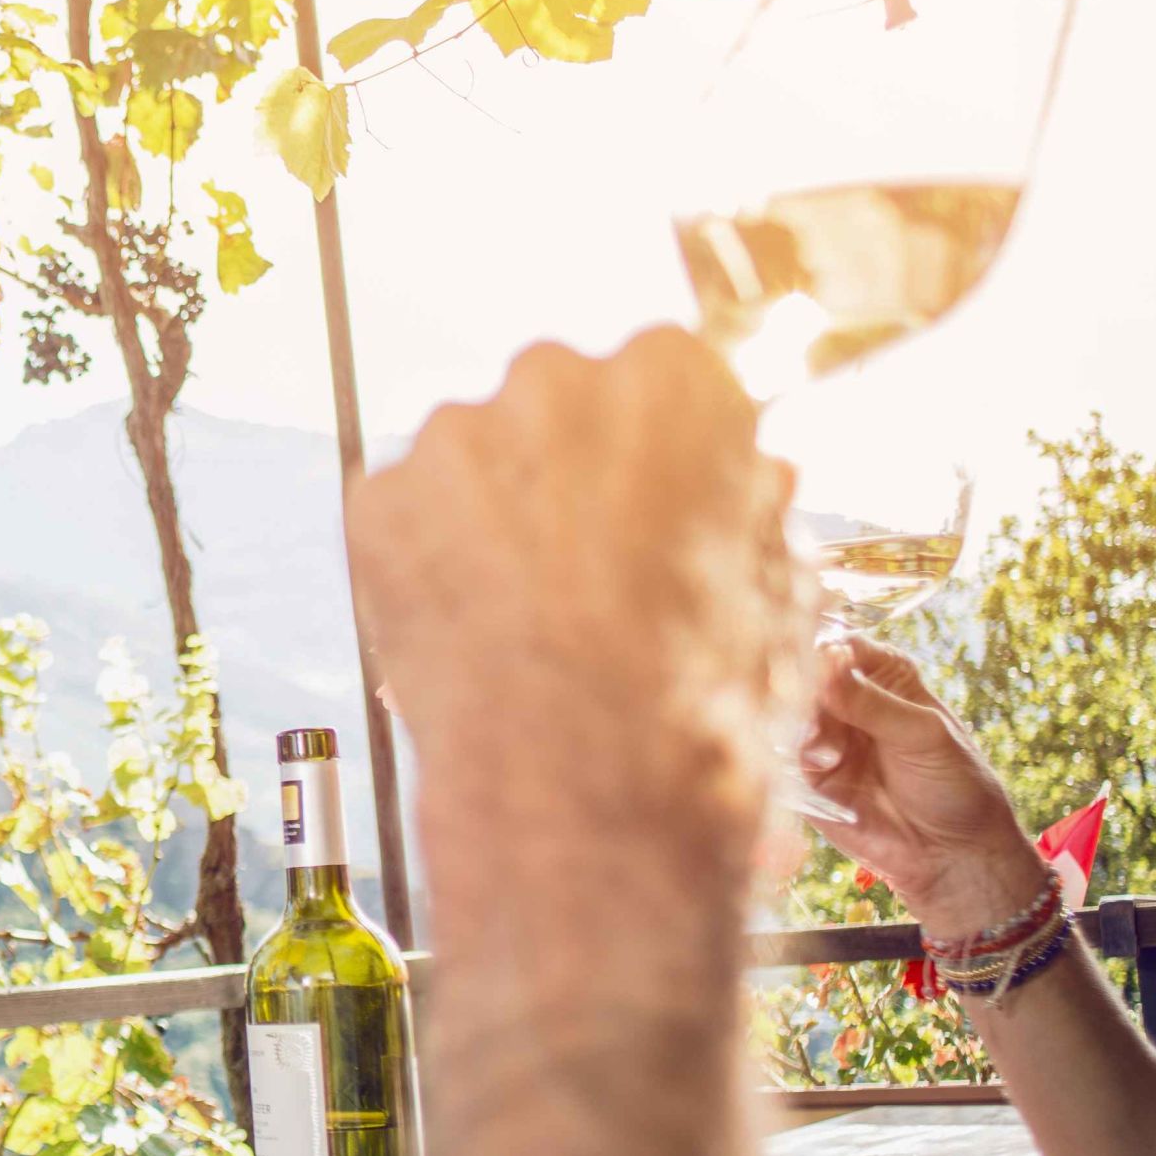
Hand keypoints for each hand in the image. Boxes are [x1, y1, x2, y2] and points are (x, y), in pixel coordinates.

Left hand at [349, 331, 797, 921]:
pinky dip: (422, 560)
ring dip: (490, 511)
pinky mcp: (379, 498)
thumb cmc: (700, 689)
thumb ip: (759, 510)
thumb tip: (763, 481)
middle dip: (564, 469)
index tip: (653, 508)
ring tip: (520, 610)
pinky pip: (403, 514)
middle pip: (555, 402)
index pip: (659, 380)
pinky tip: (464, 625)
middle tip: (579, 567)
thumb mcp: (777, 586)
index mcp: (670, 378)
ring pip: (471, 456)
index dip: (657, 455)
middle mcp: (555, 377)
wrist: (584, 778)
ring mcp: (454, 434)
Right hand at [803, 637, 1053, 937]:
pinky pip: (781, 759)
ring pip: (788, 716)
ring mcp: (824, 740)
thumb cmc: (954, 784)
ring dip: (801, 726)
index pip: (842, 646)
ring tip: (826, 752)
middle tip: (813, 704)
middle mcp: (847, 702)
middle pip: (805, 678)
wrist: (953, 853)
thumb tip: (826, 662)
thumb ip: (872, 702)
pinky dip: (793, 757)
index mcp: (883, 677)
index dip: (826, 649)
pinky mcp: (806, 780)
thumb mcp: (923, 734)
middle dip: (804, 689)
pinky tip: (819, 764)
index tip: (821, 660)